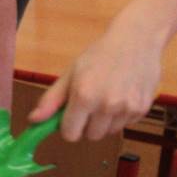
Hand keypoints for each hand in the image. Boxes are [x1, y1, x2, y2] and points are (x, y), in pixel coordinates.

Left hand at [30, 27, 162, 141]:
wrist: (137, 40)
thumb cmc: (100, 55)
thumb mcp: (71, 73)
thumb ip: (51, 99)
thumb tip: (34, 120)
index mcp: (84, 95)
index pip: (70, 134)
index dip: (68, 127)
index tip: (72, 117)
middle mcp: (106, 105)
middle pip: (91, 137)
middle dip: (88, 125)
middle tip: (92, 104)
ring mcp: (127, 108)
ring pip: (109, 132)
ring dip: (106, 122)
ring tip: (108, 97)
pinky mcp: (142, 109)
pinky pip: (126, 125)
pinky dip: (122, 115)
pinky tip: (123, 95)